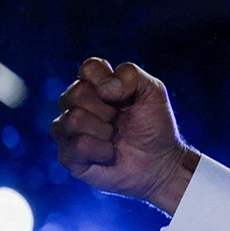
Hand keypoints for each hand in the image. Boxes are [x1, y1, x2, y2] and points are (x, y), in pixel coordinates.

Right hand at [50, 58, 198, 214]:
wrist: (161, 162)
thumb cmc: (154, 126)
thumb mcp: (153, 91)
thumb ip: (130, 74)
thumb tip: (101, 89)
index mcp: (94, 85)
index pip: (88, 68)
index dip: (109, 83)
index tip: (126, 97)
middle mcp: (75, 105)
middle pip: (76, 93)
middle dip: (107, 109)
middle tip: (120, 120)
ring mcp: (68, 131)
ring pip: (73, 119)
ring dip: (104, 131)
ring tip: (115, 138)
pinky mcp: (68, 156)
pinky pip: (78, 146)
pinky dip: (102, 151)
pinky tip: (110, 154)